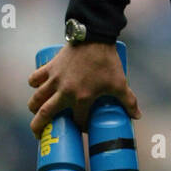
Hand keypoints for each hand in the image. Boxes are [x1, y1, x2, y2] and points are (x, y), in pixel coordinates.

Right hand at [27, 42, 141, 135]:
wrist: (94, 37)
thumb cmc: (107, 62)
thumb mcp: (120, 83)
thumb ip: (129, 100)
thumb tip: (137, 116)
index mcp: (83, 98)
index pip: (78, 120)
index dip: (80, 127)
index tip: (82, 128)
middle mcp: (65, 91)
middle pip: (46, 114)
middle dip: (38, 126)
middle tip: (37, 133)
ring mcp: (55, 79)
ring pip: (37, 98)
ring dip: (33, 107)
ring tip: (34, 112)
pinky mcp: (50, 67)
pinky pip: (35, 78)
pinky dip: (33, 83)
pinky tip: (35, 87)